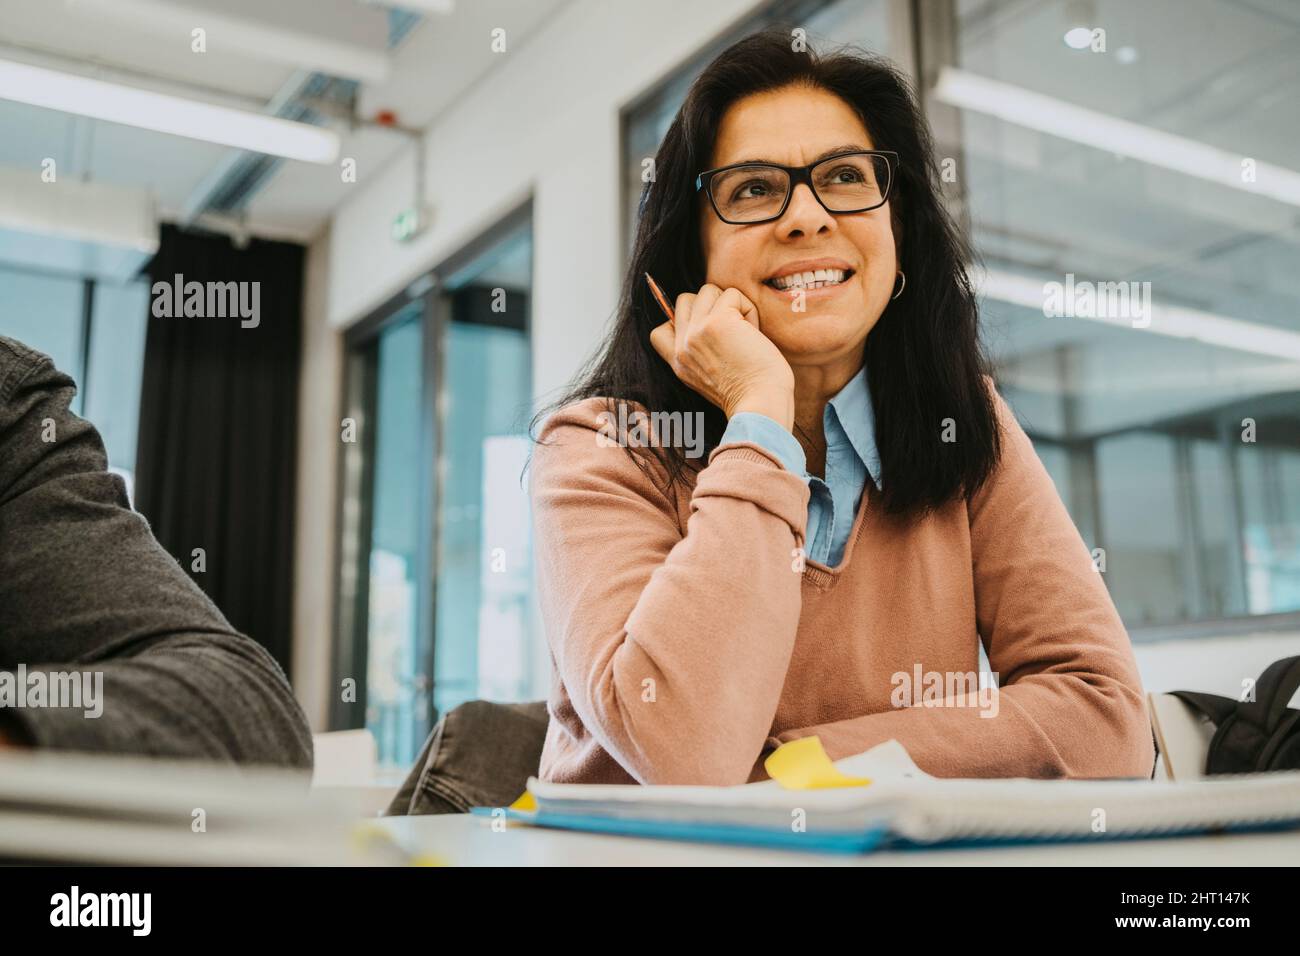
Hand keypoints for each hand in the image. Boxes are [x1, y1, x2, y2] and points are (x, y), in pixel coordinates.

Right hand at [649, 284, 794, 428]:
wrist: (761, 405)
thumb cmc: (749, 394)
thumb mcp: (709, 379)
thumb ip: (699, 354)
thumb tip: (707, 321)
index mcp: (678, 363)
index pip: (659, 331)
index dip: (683, 322)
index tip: (709, 337)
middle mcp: (682, 346)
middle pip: (685, 300)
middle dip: (712, 307)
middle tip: (732, 332)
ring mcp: (696, 332)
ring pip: (708, 290)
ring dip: (732, 305)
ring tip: (745, 332)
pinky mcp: (718, 321)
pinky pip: (733, 294)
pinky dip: (749, 310)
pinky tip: (754, 333)